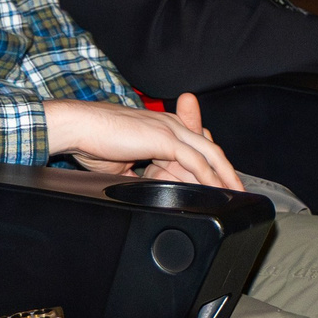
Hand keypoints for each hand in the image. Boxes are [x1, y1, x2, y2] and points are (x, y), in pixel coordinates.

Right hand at [46, 95, 244, 189]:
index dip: (212, 164)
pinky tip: (219, 191)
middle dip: (226, 169)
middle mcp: (170, 124)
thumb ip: (138, 176)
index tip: (222, 182)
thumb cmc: (92, 143)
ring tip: (237, 193)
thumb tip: (144, 193)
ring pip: (209, 153)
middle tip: (240, 189)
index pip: (196, 145)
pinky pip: (196, 162)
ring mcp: (170, 129)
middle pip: (209, 147)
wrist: (78, 128)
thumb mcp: (121, 165)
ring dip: (226, 175)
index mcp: (161, 127)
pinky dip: (211, 178)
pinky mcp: (165, 139)